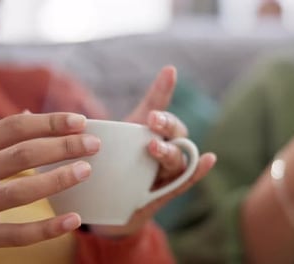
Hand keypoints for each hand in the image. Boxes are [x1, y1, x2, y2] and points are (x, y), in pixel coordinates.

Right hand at [0, 113, 100, 263]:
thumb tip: (29, 115)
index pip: (12, 128)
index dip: (49, 122)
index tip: (79, 122)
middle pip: (22, 154)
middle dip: (62, 147)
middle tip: (93, 144)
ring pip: (20, 191)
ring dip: (58, 179)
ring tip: (86, 170)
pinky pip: (16, 234)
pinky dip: (47, 228)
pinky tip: (73, 220)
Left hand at [90, 66, 215, 236]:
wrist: (106, 207)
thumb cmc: (110, 166)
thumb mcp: (104, 142)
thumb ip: (97, 128)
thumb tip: (84, 109)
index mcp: (149, 133)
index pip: (158, 107)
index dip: (165, 90)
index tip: (169, 72)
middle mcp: (163, 150)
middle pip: (174, 133)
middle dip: (166, 125)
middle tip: (152, 120)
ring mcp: (165, 172)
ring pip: (177, 159)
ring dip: (170, 151)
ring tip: (154, 147)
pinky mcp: (164, 193)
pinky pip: (184, 182)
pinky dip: (199, 171)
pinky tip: (210, 159)